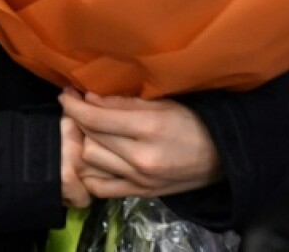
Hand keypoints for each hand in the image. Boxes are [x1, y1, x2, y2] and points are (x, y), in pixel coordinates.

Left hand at [59, 88, 223, 198]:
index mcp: (149, 128)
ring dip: (84, 144)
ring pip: (91, 163)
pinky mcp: (140, 194)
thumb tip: (90, 98)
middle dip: (77, 121)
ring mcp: (139, 180)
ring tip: (87, 131)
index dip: (74, 105)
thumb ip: (125, 103)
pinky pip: (100, 188)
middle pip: (90, 139)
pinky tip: (96, 158)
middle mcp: (140, 157)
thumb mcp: (165, 103)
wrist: (222, 157)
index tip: (66, 95)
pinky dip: (91, 173)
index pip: (96, 118)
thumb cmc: (196, 122)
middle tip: (77, 108)